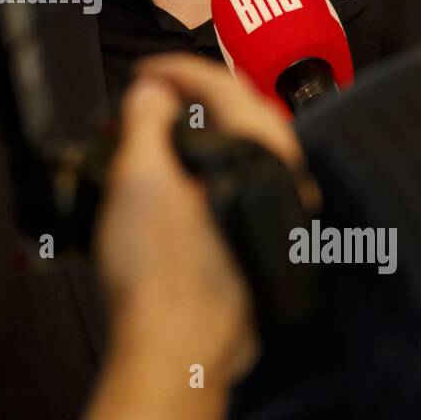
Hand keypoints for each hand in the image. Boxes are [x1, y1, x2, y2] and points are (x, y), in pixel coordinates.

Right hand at [85, 75, 258, 419]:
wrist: (175, 350)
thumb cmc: (159, 273)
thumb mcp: (137, 176)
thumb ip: (147, 118)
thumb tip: (153, 90)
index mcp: (260, 155)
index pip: (223, 86)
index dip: (175, 69)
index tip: (142, 72)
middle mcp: (283, 183)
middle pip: (240, 116)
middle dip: (189, 99)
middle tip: (145, 101)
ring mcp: (278, 219)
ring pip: (241, 154)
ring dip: (196, 137)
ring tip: (150, 143)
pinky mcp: (263, 248)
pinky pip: (238, 189)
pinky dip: (204, 174)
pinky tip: (173, 187)